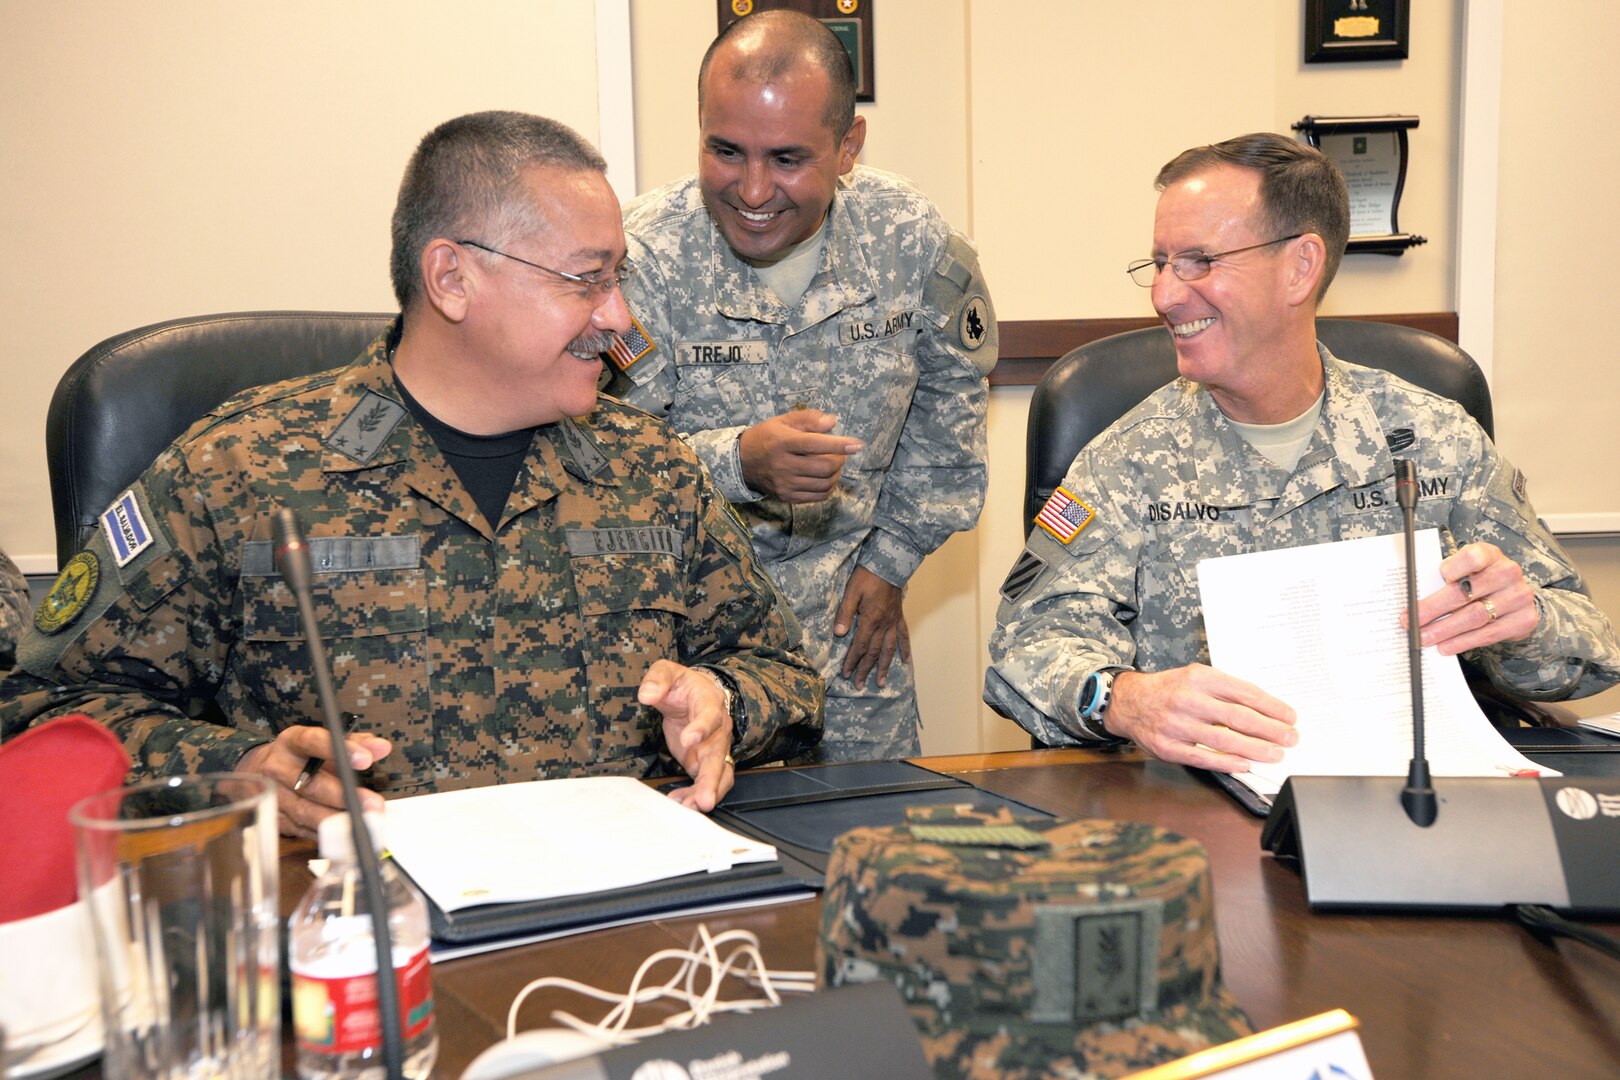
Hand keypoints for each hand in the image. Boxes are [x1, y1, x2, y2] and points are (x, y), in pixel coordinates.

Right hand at [236, 725, 391, 837]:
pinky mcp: (274, 819)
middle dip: (345, 795)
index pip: (314, 742)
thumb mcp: (325, 742)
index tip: (365, 760)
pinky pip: (302, 830)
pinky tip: (345, 833)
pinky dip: (325, 833)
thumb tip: (382, 747)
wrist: (261, 772)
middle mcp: (277, 767)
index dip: (340, 751)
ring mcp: (273, 795)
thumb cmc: (302, 757)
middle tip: (372, 803)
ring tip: (363, 822)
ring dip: (337, 819)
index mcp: (291, 741)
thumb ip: (356, 743)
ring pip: (305, 811)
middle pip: (311, 784)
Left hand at [638, 659, 735, 811]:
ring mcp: (714, 748)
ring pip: (718, 774)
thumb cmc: (682, 685)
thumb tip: (647, 694)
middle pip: (718, 755)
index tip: (689, 740)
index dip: (702, 728)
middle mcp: (718, 728)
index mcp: (710, 702)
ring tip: (690, 808)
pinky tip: (680, 802)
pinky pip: (705, 782)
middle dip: (711, 779)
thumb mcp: (667, 672)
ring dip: (706, 792)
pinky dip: (694, 793)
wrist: (695, 695)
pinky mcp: (704, 762)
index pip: (710, 715)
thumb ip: (658, 679)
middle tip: (705, 799)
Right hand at [738, 410, 864, 502]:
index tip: (858, 445)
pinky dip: (828, 488)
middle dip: (840, 459)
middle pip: (825, 467)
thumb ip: (809, 419)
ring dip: (836, 474)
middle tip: (839, 453)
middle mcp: (784, 465)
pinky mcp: (787, 497)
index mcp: (784, 443)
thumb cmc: (768, 436)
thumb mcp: (785, 420)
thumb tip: (832, 422)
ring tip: (833, 465)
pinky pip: (817, 496)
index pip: (816, 444)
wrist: (742, 461)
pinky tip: (826, 478)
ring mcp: (785, 484)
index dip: (840, 445)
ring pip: (824, 484)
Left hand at [834, 566, 910, 688]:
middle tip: (859, 685)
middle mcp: (883, 625)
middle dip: (865, 670)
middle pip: (873, 652)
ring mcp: (893, 622)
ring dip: (884, 667)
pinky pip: (903, 636)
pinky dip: (905, 649)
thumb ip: (845, 613)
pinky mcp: (898, 616)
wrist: (889, 563)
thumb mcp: (851, 592)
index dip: (852, 661)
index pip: (859, 646)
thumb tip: (839, 634)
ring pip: (889, 649)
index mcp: (870, 620)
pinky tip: (906, 661)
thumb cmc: (867, 576)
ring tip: (881, 682)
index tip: (846, 674)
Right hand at [1106, 665, 1296, 772]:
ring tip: (1274, 754)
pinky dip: (1227, 763)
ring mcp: (1176, 725)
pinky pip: (1203, 758)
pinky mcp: (1168, 747)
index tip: (1289, 717)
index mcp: (1199, 678)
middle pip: (1238, 717)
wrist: (1129, 701)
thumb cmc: (1169, 690)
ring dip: (1255, 749)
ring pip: (1224, 740)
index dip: (1271, 707)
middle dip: (1270, 730)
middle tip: (1290, 738)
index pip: (1244, 693)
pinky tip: (1244, 765)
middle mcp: (1188, 699)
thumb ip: (1226, 690)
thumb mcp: (1196, 677)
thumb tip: (1264, 710)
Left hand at [1409, 542, 1538, 654]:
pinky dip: (1463, 642)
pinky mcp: (1524, 619)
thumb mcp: (1465, 569)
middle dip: (1433, 609)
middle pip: (1465, 593)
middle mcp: (1507, 572)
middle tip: (1411, 621)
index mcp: (1490, 554)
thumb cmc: (1480, 579)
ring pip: (1475, 616)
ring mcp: (1519, 596)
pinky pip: (1488, 634)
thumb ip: (1446, 577)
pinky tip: (1446, 646)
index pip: (1472, 557)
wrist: (1514, 595)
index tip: (1437, 578)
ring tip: (1425, 637)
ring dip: (1445, 630)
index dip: (1453, 568)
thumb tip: (1413, 600)